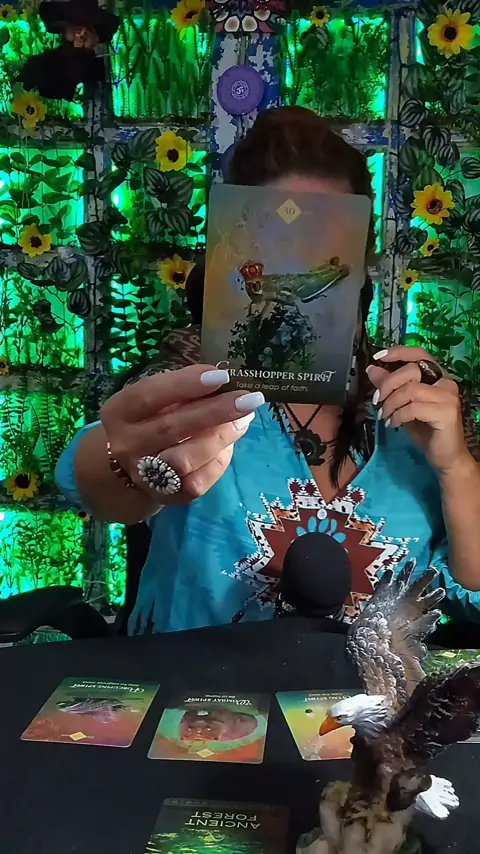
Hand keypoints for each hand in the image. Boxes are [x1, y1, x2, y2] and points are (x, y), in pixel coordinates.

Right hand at [100, 365, 263, 503]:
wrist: (127, 471)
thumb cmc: (147, 422)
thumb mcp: (152, 402)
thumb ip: (180, 392)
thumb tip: (224, 382)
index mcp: (119, 412)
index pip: (148, 395)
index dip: (184, 384)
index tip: (220, 375)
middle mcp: (126, 445)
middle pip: (171, 428)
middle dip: (215, 411)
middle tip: (248, 399)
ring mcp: (144, 475)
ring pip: (185, 460)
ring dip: (220, 438)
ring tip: (244, 419)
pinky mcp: (165, 497)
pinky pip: (198, 481)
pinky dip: (219, 461)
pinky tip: (229, 444)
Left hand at [366, 345, 469, 474]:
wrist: (444, 456)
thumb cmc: (425, 430)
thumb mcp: (402, 405)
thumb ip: (390, 387)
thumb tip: (372, 370)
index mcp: (437, 376)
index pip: (419, 353)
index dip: (399, 352)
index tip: (378, 357)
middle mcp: (446, 382)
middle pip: (411, 370)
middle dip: (387, 384)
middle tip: (377, 400)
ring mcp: (448, 397)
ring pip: (410, 390)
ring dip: (391, 403)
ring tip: (385, 416)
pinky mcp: (446, 413)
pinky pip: (413, 408)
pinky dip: (398, 415)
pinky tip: (394, 424)